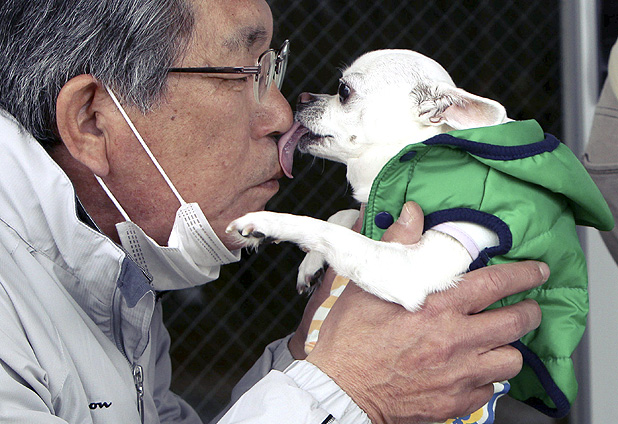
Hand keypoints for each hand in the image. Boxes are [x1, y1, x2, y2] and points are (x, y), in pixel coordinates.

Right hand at [304, 201, 545, 423]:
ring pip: (511, 360)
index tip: (537, 271)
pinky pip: (490, 390)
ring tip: (495, 343)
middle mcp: (455, 340)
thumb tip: (413, 214)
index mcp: (437, 306)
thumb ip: (398, 246)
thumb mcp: (370, 285)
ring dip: (507, 348)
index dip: (524, 274)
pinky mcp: (456, 403)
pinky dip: (485, 379)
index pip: (496, 283)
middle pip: (515, 323)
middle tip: (527, 308)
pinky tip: (469, 371)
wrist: (342, 389)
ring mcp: (459, 375)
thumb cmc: (351, 339)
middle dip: (528, 312)